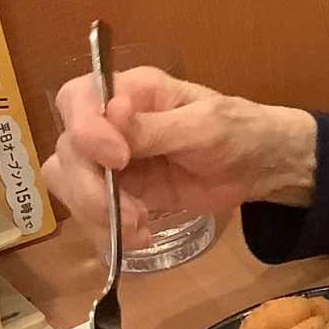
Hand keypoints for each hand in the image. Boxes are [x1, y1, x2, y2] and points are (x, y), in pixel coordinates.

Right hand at [40, 67, 315, 252]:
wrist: (261, 168)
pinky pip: (88, 210)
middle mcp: (110, 121)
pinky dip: (107, 229)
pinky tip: (140, 236)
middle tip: (129, 212)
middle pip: (68, 148)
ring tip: (140, 227)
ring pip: (68, 182)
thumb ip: (155, 127)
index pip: (78, 98)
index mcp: (133, 91)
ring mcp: (109, 158)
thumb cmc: (239, 132)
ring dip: (96, 212)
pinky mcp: (119, 191)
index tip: (118, 159)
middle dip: (89, 187)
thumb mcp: (205, 127)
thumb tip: (111, 111)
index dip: (86, 129)